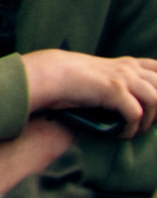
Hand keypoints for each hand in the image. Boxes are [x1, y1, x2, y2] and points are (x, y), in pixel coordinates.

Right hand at [25, 49, 156, 137]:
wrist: (51, 74)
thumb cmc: (71, 78)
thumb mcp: (101, 75)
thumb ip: (119, 82)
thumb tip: (133, 102)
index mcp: (128, 63)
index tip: (155, 107)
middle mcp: (129, 68)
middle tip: (148, 125)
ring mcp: (124, 77)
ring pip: (155, 101)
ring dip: (148, 122)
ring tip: (134, 132)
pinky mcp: (115, 90)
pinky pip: (135, 114)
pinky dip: (131, 129)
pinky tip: (120, 134)